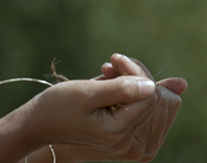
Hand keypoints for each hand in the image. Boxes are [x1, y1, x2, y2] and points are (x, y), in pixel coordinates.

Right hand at [21, 54, 185, 161]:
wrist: (43, 125)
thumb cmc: (59, 106)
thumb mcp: (86, 93)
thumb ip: (121, 89)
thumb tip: (153, 86)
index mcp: (119, 134)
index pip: (151, 94)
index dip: (136, 71)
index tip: (114, 59)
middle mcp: (132, 147)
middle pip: (161, 99)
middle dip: (139, 76)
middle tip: (112, 65)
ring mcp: (136, 147)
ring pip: (163, 103)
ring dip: (140, 82)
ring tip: (112, 75)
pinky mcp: (136, 141)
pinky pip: (157, 111)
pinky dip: (140, 93)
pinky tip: (116, 83)